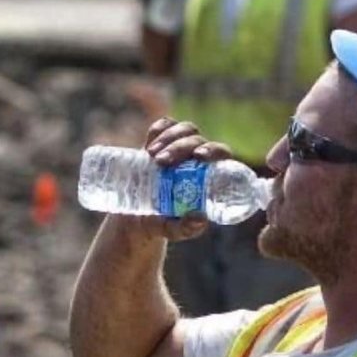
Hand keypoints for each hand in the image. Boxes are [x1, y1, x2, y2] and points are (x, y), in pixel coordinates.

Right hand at [122, 117, 233, 241]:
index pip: (220, 153)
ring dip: (169, 137)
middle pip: (197, 139)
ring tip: (151, 155)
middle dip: (180, 146)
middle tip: (160, 162)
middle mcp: (195, 158)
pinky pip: (163, 126)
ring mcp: (177, 148)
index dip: (213, 150)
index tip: (198, 156)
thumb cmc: (161, 224)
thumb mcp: (172, 230)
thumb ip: (186, 229)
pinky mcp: (159, 144)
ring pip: (183, 129)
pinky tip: (149, 143)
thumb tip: (201, 218)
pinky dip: (159, 129)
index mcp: (208, 176)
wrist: (136, 219)